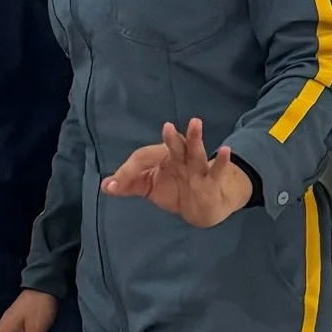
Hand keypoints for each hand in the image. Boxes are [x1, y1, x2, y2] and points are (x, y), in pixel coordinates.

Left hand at [102, 120, 254, 227]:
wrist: (202, 209)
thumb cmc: (175, 190)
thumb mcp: (149, 188)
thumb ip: (128, 185)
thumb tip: (105, 186)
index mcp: (163, 157)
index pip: (144, 159)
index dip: (127, 172)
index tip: (114, 186)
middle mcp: (180, 158)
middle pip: (175, 146)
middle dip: (171, 138)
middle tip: (167, 127)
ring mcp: (196, 169)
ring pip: (195, 153)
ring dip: (195, 139)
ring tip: (196, 122)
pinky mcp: (211, 182)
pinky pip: (216, 171)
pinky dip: (221, 162)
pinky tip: (226, 150)